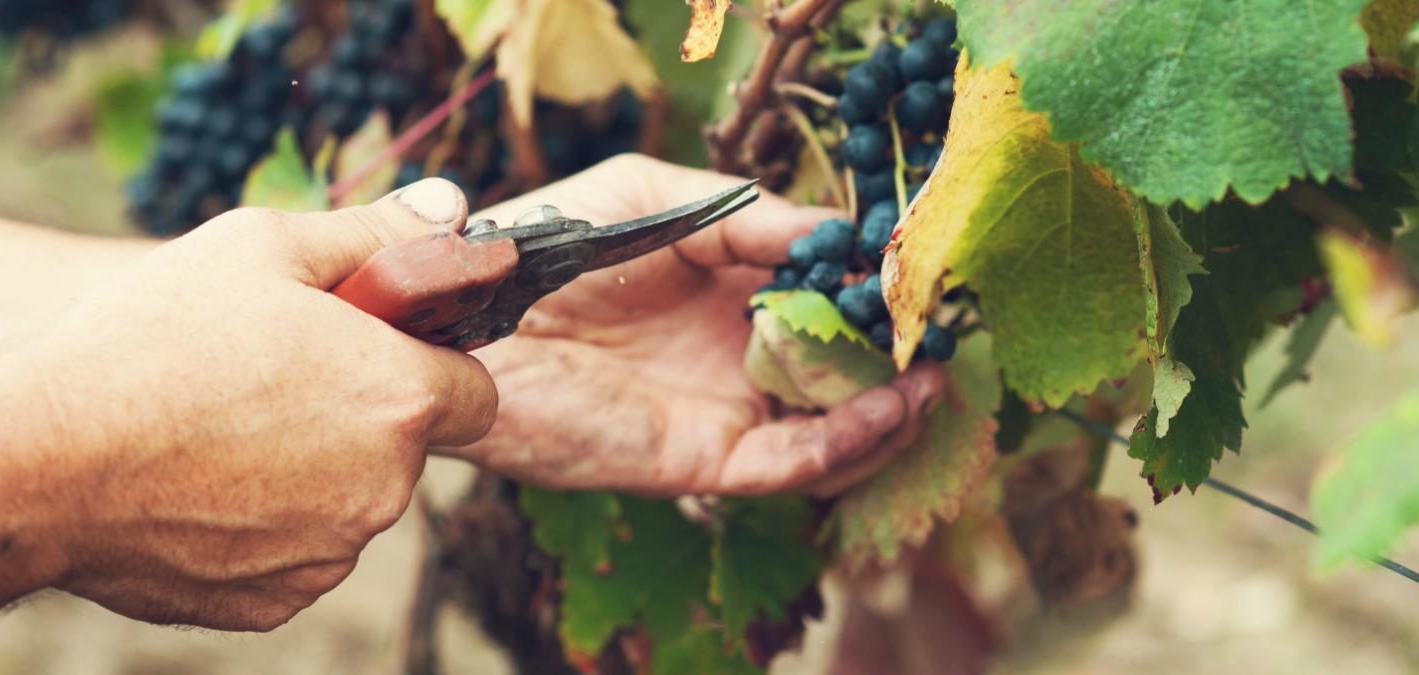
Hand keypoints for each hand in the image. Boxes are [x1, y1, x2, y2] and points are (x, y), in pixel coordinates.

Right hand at [0, 179, 495, 630]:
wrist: (35, 462)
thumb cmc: (147, 341)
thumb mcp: (261, 246)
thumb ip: (373, 234)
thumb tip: (449, 209)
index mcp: (398, 396)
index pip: (474, 393)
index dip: (428, 364)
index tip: (374, 349)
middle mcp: (384, 488)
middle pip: (405, 448)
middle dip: (358, 414)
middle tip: (271, 376)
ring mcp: (329, 554)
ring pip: (346, 503)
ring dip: (308, 470)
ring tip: (215, 428)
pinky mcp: (273, 603)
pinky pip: (291, 554)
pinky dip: (258, 524)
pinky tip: (194, 484)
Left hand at [444, 155, 946, 496]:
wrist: (472, 320)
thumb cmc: (549, 243)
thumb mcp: (654, 198)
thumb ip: (745, 215)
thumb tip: (833, 234)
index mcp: (730, 288)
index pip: (825, 292)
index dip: (874, 285)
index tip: (918, 267)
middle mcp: (737, 353)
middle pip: (843, 366)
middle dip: (898, 350)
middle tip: (945, 329)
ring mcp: (725, 408)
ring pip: (834, 426)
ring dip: (892, 407)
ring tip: (931, 375)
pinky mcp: (704, 458)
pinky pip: (794, 462)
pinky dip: (850, 441)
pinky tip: (888, 406)